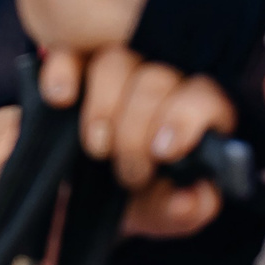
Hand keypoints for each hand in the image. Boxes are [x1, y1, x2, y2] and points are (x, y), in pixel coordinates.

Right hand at [43, 45, 236, 239]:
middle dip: (137, 131)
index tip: (163, 152)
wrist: (70, 204)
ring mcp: (112, 68)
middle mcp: (157, 82)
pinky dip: (63, 72)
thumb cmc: (129, 199)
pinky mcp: (69, 63)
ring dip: (103, 108)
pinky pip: (68, 51)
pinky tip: (61, 99)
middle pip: (157, 79)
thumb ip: (184, 211)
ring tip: (96, 149)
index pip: (204, 95)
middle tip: (128, 174)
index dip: (186, 118)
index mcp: (191, 114)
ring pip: (116, 61)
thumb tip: (192, 197)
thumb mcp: (156, 213)